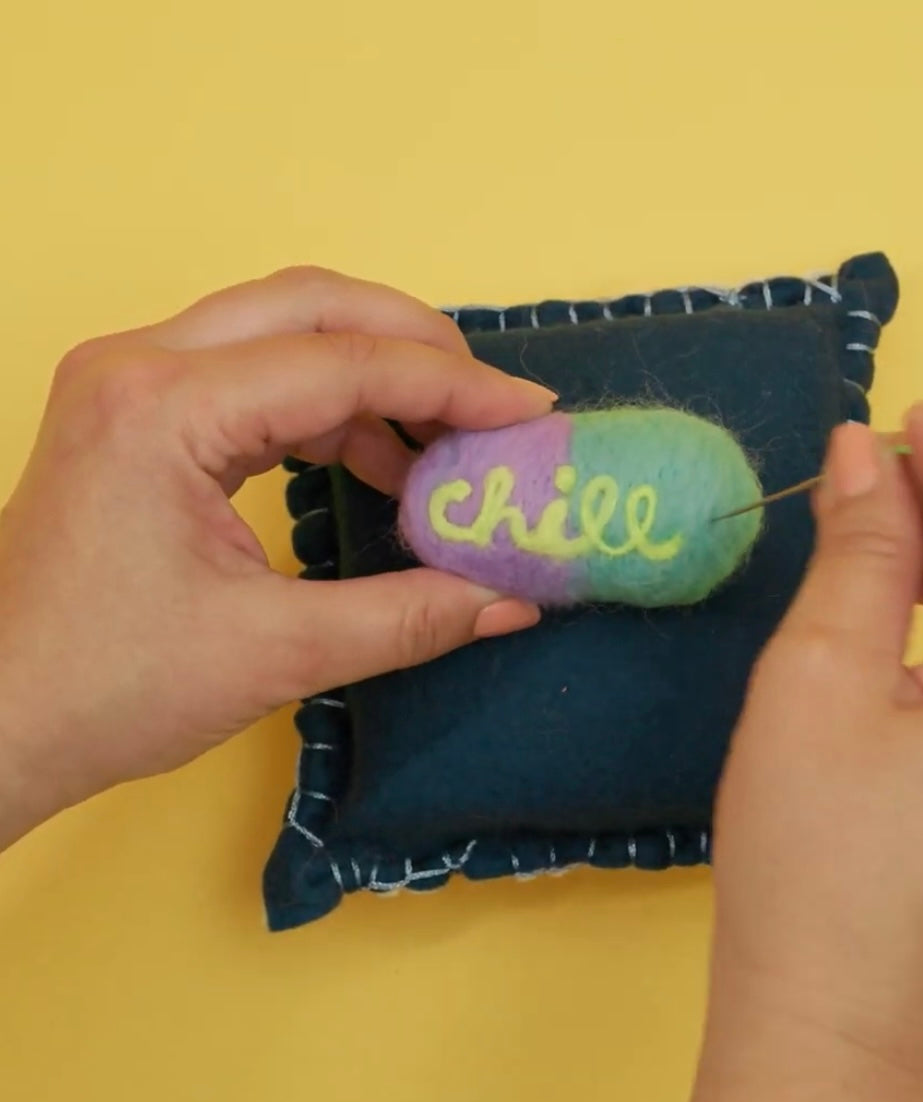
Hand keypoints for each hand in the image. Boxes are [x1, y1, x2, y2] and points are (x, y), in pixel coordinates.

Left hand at [0, 267, 553, 844]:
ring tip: (443, 448)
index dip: (453, 387)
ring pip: (285, 329)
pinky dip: (331, 408)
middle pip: (312, 305)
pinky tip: (378, 465)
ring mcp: (133, 381)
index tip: (529, 413)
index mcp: (163, 409)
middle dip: (416, 346)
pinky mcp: (140, 413)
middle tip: (490, 404)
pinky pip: (257, 375)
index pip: (343, 365)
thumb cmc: (106, 688)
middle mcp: (140, 366)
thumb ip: (409, 617)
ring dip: (375, 376)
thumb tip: (511, 599)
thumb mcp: (278, 654)